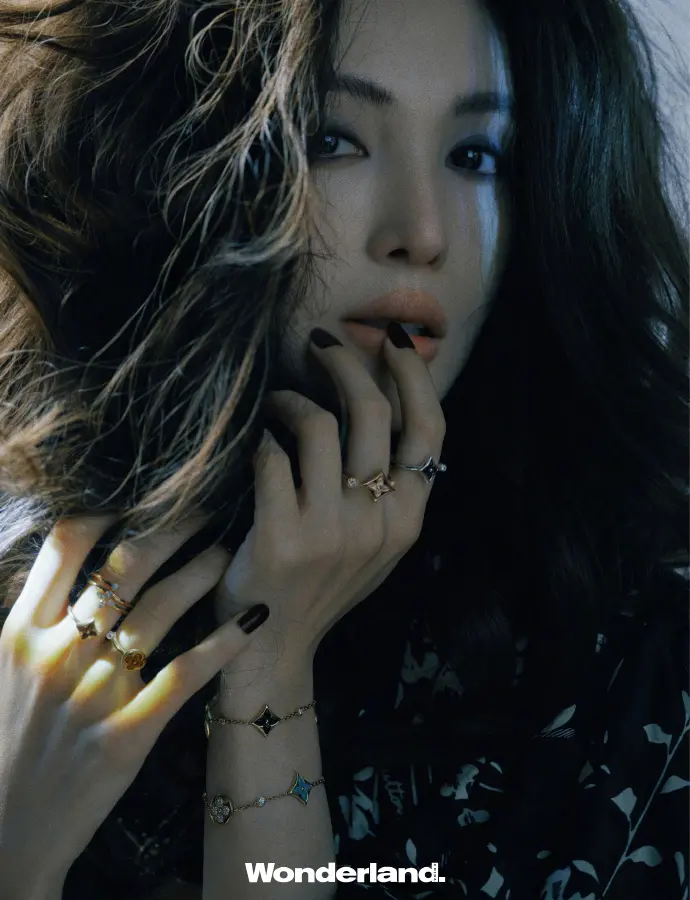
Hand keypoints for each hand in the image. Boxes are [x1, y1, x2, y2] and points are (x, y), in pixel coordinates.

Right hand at [0, 515, 268, 884]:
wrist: (1, 838)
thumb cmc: (5, 745)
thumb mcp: (2, 672)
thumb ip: (36, 618)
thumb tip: (75, 563)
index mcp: (20, 632)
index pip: (66, 543)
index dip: (110, 508)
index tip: (143, 494)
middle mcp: (57, 653)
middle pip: (125, 564)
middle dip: (174, 527)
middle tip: (209, 506)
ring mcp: (93, 694)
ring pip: (161, 609)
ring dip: (204, 571)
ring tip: (232, 551)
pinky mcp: (127, 735)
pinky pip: (183, 674)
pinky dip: (221, 643)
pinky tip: (253, 619)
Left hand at [213, 324, 445, 679]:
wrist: (275, 648)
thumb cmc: (323, 586)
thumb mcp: (376, 544)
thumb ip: (390, 487)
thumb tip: (385, 402)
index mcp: (408, 520)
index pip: (429, 429)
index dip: (413, 375)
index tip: (392, 340)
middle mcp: (377, 523)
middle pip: (373, 413)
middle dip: (345, 361)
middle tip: (320, 342)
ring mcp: (330, 532)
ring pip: (319, 425)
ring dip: (292, 399)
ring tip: (277, 402)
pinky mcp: (280, 538)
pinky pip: (271, 456)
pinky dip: (261, 439)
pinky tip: (256, 443)